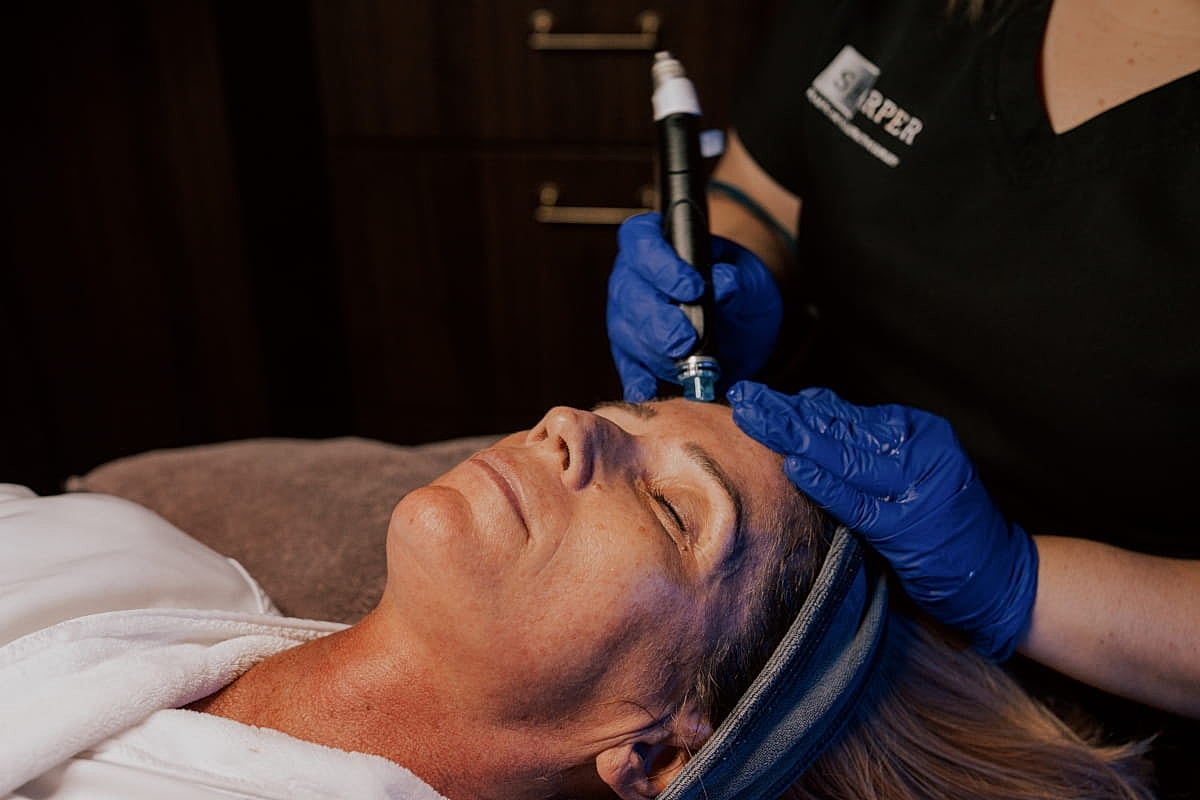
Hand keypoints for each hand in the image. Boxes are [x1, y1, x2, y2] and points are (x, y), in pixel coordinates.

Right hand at [606, 212, 782, 401]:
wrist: (742, 326)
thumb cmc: (740, 290)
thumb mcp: (750, 279)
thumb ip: (738, 280)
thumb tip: (723, 283)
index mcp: (657, 242)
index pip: (642, 241)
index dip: (660, 264)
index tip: (692, 288)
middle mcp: (633, 276)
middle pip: (629, 294)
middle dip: (657, 321)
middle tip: (685, 340)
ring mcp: (626, 315)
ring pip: (625, 333)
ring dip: (655, 352)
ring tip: (686, 367)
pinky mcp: (630, 351)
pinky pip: (628, 366)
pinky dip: (640, 381)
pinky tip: (650, 391)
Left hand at [728, 381, 1037, 659]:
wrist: (1000, 576)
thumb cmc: (949, 525)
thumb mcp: (913, 471)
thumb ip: (868, 445)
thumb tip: (812, 413)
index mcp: (920, 433)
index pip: (847, 414)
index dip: (799, 405)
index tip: (761, 395)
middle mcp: (919, 453)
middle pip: (839, 428)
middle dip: (786, 413)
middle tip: (744, 396)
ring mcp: (914, 490)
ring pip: (843, 455)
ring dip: (793, 436)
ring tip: (754, 418)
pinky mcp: (907, 528)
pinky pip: (857, 502)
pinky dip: (825, 484)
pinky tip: (796, 466)